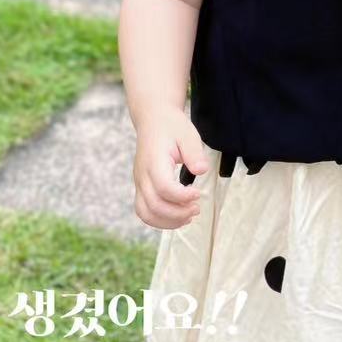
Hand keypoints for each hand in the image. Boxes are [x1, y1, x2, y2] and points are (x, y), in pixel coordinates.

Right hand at [133, 108, 210, 230]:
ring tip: (189, 216)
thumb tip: (201, 171)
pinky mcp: (141, 188)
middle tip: (197, 208)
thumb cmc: (172, 127)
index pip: (164, 187)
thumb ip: (194, 153)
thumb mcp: (188, 134)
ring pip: (146, 213)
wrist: (153, 120)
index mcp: (154, 161)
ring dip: (168, 221)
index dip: (182, 197)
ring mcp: (139, 183)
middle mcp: (142, 175)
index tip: (198, 194)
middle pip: (154, 206)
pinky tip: (179, 215)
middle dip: (178, 213)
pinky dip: (161, 220)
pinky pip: (145, 211)